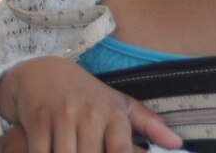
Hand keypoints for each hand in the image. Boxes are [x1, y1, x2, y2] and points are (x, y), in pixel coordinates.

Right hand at [0, 56, 180, 151]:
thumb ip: (148, 124)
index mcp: (113, 114)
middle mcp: (90, 114)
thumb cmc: (86, 95)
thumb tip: (178, 143)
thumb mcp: (118, 104)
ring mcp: (62, 116)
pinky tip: (49, 152)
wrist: (41, 71)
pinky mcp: (37, 120)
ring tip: (72, 152)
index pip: (121, 152)